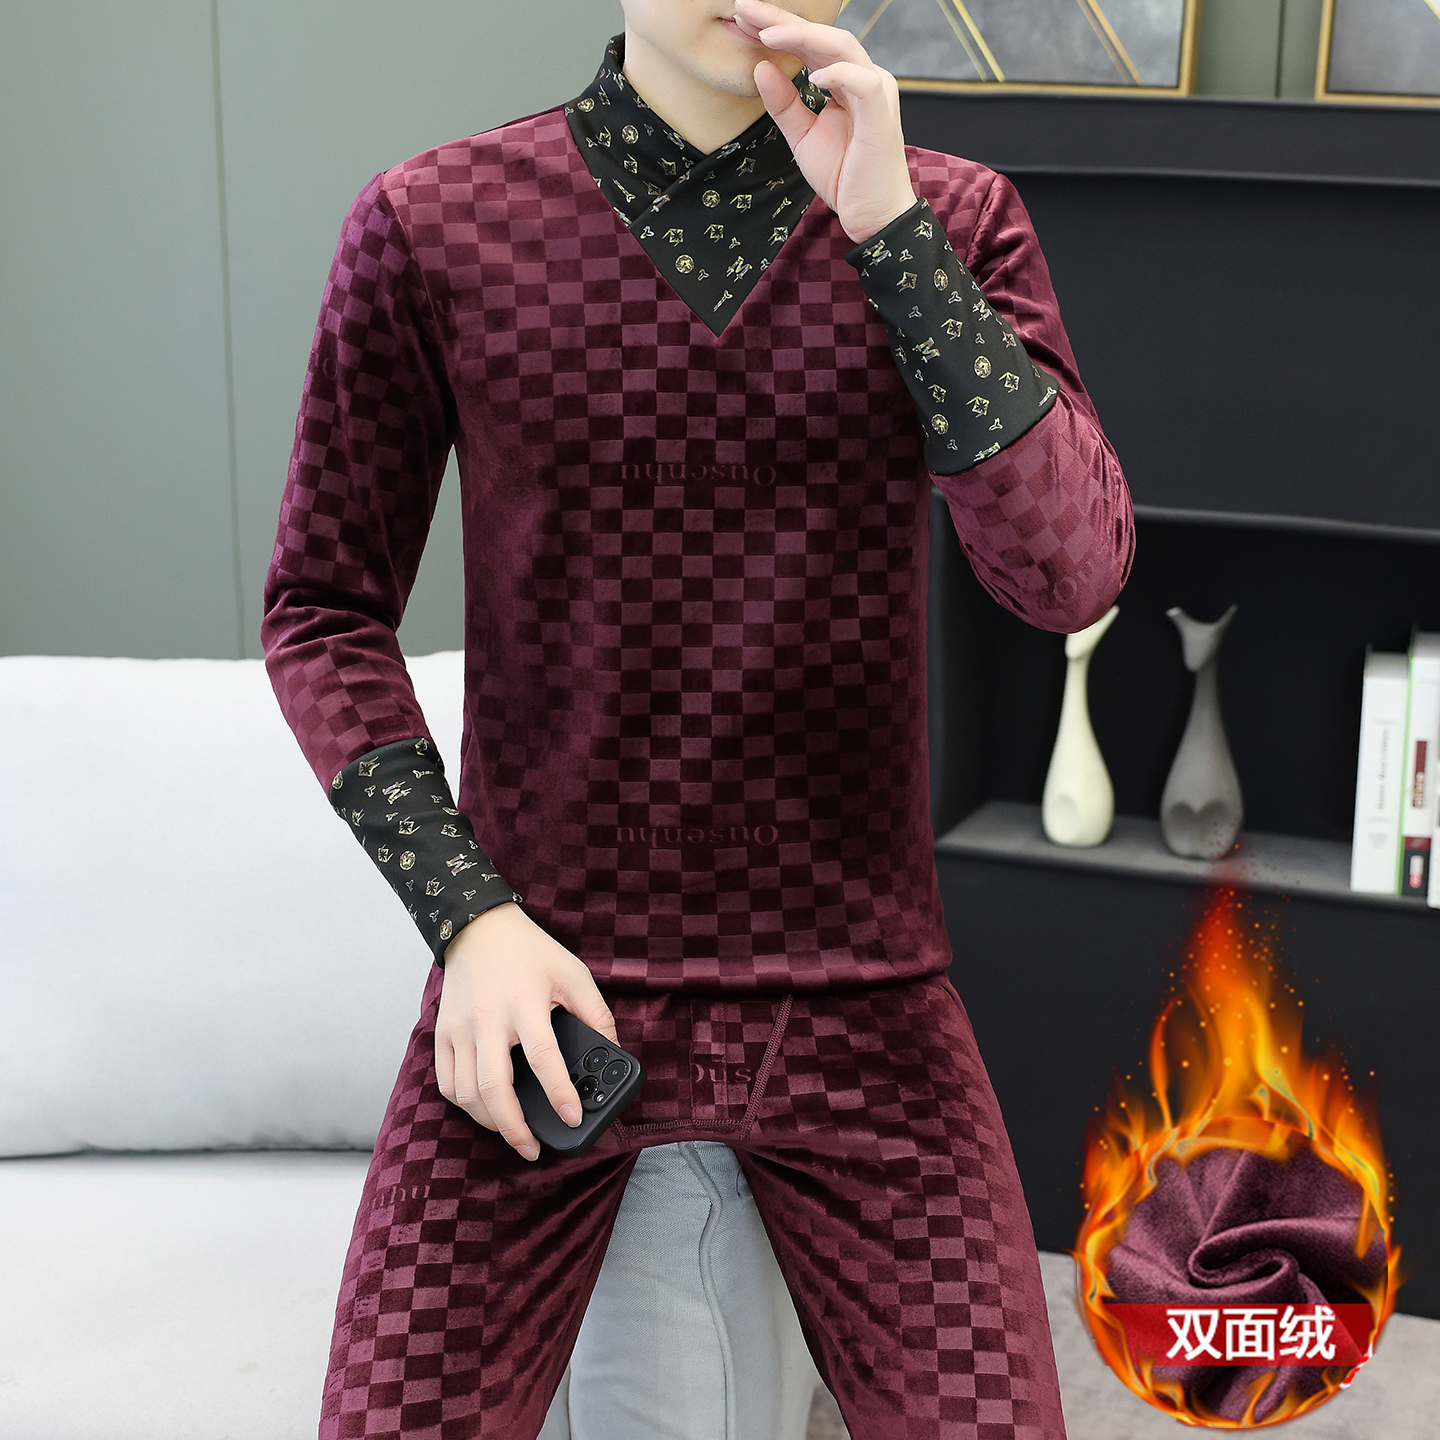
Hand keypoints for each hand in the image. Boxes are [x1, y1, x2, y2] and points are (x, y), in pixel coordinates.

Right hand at [434, 903, 618, 1160]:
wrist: (478, 927)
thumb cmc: (530, 952)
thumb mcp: (573, 973)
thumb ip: (596, 1014)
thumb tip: (613, 1052)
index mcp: (525, 1003)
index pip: (543, 1056)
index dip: (559, 1092)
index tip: (572, 1117)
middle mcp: (488, 1019)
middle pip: (493, 1088)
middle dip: (514, 1128)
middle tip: (534, 1148)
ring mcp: (460, 1028)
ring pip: (466, 1093)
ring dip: (489, 1121)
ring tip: (513, 1130)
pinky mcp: (442, 1032)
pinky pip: (446, 1082)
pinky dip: (464, 1104)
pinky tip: (484, 1109)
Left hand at [731, 0, 916, 243]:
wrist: (872, 214)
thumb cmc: (845, 176)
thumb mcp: (802, 137)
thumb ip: (784, 104)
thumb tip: (760, 67)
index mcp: (845, 81)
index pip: (809, 45)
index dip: (777, 29)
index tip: (743, 19)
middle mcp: (863, 77)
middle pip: (822, 35)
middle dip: (783, 20)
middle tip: (745, 9)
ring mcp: (875, 91)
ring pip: (841, 47)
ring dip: (803, 37)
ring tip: (767, 34)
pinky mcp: (881, 112)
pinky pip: (862, 82)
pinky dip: (838, 74)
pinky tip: (811, 76)